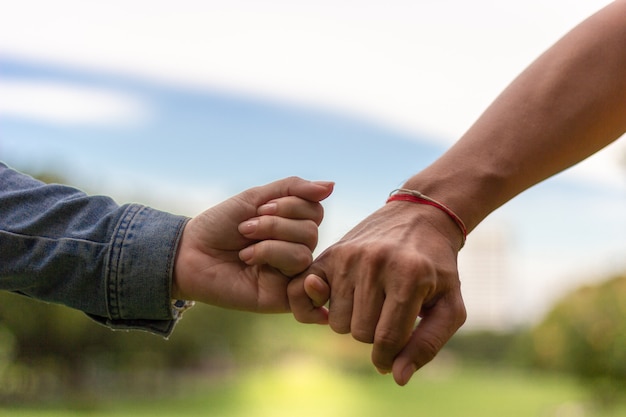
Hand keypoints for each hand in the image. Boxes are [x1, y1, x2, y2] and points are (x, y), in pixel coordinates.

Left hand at [173, 177, 333, 312]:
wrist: (189, 253)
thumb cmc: (219, 225)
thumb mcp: (256, 198)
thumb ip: (293, 189)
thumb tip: (332, 186)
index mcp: (291, 226)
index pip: (315, 210)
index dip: (290, 205)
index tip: (259, 208)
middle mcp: (295, 249)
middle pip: (312, 230)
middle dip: (275, 224)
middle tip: (245, 229)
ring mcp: (290, 274)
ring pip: (305, 251)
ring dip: (269, 243)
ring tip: (244, 251)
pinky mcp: (283, 296)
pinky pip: (299, 276)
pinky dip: (276, 260)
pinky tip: (256, 264)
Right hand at [289, 200, 465, 384]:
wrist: (421, 216)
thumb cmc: (437, 267)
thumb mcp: (449, 305)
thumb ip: (427, 344)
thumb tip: (395, 377)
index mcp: (409, 276)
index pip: (386, 340)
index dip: (389, 358)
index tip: (394, 356)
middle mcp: (375, 262)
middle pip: (359, 333)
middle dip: (375, 334)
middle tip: (388, 315)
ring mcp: (349, 255)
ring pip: (337, 321)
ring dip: (353, 321)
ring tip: (371, 301)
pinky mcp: (331, 252)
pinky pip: (303, 293)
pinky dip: (312, 307)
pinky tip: (329, 304)